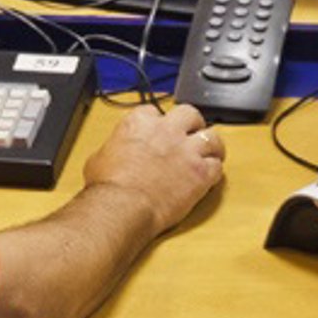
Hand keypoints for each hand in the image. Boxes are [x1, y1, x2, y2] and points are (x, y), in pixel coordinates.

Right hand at [80, 103, 224, 233]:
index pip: (154, 111)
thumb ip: (114, 148)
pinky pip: (218, 167)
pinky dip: (215, 171)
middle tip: (191, 134)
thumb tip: (114, 154)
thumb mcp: (99, 157)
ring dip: (211, 145)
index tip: (158, 132)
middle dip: (192, 124)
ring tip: (209, 154)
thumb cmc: (108, 186)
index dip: (158, 123)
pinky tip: (209, 177)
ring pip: (213, 137)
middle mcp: (167, 131)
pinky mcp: (200, 173)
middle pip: (190, 114)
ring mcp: (187, 151)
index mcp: (139, 123)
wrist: (122, 206)